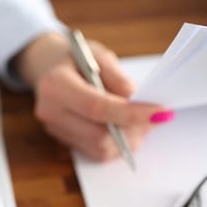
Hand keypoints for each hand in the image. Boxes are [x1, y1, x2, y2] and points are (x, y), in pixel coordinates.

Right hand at [16, 31, 173, 160]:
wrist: (47, 66)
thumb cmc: (74, 57)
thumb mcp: (97, 54)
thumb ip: (116, 77)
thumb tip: (135, 100)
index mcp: (56, 85)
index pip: (96, 107)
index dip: (131, 113)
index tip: (159, 112)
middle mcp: (51, 111)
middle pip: (98, 135)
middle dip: (133, 130)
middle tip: (157, 118)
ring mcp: (55, 129)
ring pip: (99, 149)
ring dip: (128, 140)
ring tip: (144, 123)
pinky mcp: (63, 140)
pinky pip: (95, 152)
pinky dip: (118, 145)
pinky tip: (128, 130)